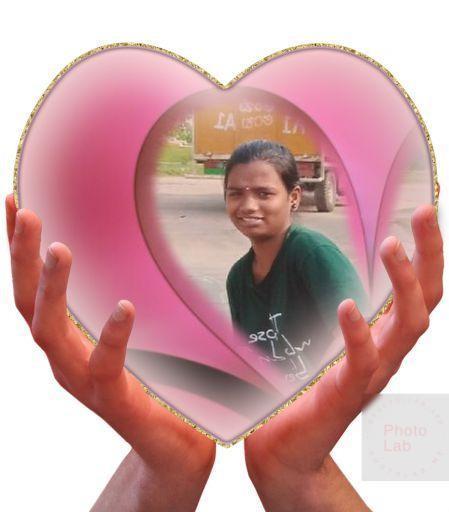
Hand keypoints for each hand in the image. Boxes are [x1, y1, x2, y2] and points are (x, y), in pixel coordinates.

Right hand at [6, 194, 215, 511]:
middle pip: (27, 304)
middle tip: (25, 212)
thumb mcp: (129, 339)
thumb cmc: (153, 388)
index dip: (19, 250)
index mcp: (68, 342)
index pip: (32, 290)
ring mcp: (83, 381)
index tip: (14, 205)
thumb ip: (120, 307)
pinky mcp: (113, 400)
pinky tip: (125, 307)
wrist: (170, 448)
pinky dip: (112, 336)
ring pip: (50, 332)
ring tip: (59, 248)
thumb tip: (130, 260)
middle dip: (22, 258)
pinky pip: (105, 365)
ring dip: (51, 289)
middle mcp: (65, 359)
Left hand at [244, 204, 442, 511]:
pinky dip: (359, 332)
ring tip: (390, 244)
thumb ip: (341, 322)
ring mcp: (371, 375)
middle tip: (422, 213)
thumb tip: (336, 287)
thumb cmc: (305, 394)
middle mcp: (386, 355)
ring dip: (404, 283)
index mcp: (381, 341)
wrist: (287, 449)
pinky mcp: (347, 394)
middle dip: (430, 255)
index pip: (417, 293)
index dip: (426, 255)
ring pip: (409, 326)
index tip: (421, 215)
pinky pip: (363, 361)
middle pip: (427, 301)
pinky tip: (347, 305)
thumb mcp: (330, 349)